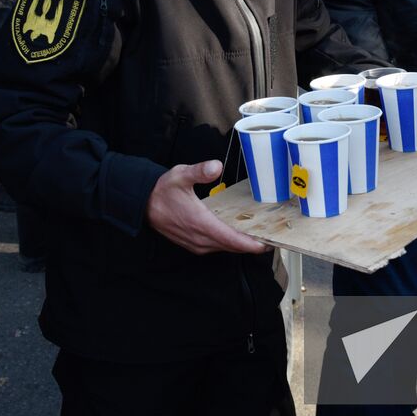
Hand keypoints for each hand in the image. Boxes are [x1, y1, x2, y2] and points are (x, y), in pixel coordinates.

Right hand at [146, 161, 267, 254]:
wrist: (144, 204)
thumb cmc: (162, 191)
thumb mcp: (181, 175)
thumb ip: (200, 171)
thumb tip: (216, 167)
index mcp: (201, 224)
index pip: (233, 240)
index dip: (252, 244)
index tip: (269, 243)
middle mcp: (201, 239)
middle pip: (234, 247)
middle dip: (253, 244)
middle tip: (272, 235)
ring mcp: (197, 244)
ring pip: (226, 248)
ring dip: (242, 244)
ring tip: (259, 233)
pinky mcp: (195, 245)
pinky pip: (218, 247)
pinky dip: (230, 243)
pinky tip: (237, 232)